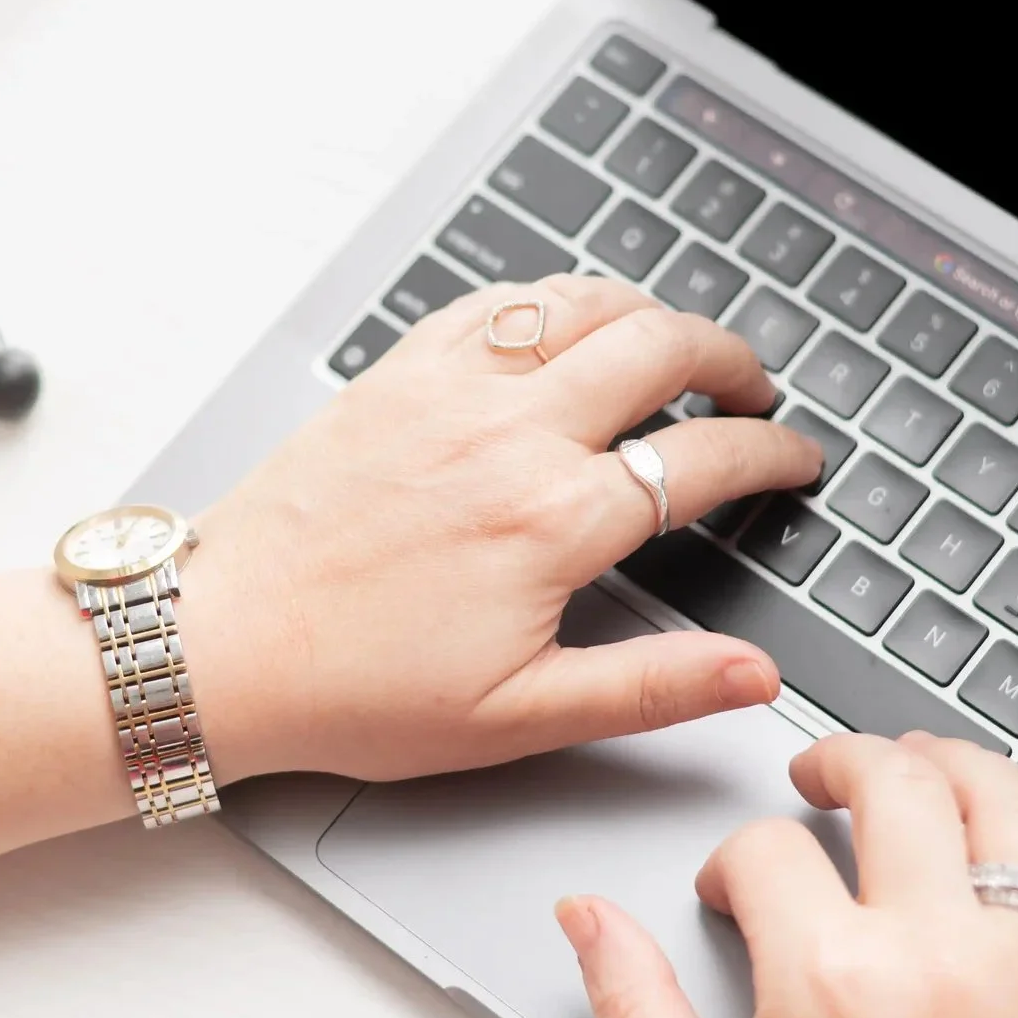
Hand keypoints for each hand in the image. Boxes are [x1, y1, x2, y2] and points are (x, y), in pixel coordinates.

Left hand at [181, 273, 823, 782]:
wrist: (222, 646)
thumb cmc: (354, 690)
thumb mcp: (519, 716)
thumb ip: (652, 687)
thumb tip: (753, 678)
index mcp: (554, 520)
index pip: (705, 460)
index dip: (772, 454)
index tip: (795, 458)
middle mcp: (510, 433)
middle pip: (662, 347)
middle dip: (731, 359)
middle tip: (753, 389)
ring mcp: (450, 389)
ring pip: (584, 302)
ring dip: (650, 313)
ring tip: (677, 349)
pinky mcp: (397, 373)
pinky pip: (498, 303)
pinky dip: (554, 301)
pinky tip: (566, 326)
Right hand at [559, 733, 1017, 1017]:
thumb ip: (635, 1011)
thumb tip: (589, 921)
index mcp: (832, 980)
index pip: (769, 850)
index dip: (733, 861)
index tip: (734, 895)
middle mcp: (942, 956)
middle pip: (895, 784)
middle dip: (842, 762)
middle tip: (818, 782)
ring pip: (1011, 807)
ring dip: (961, 765)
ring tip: (925, 768)